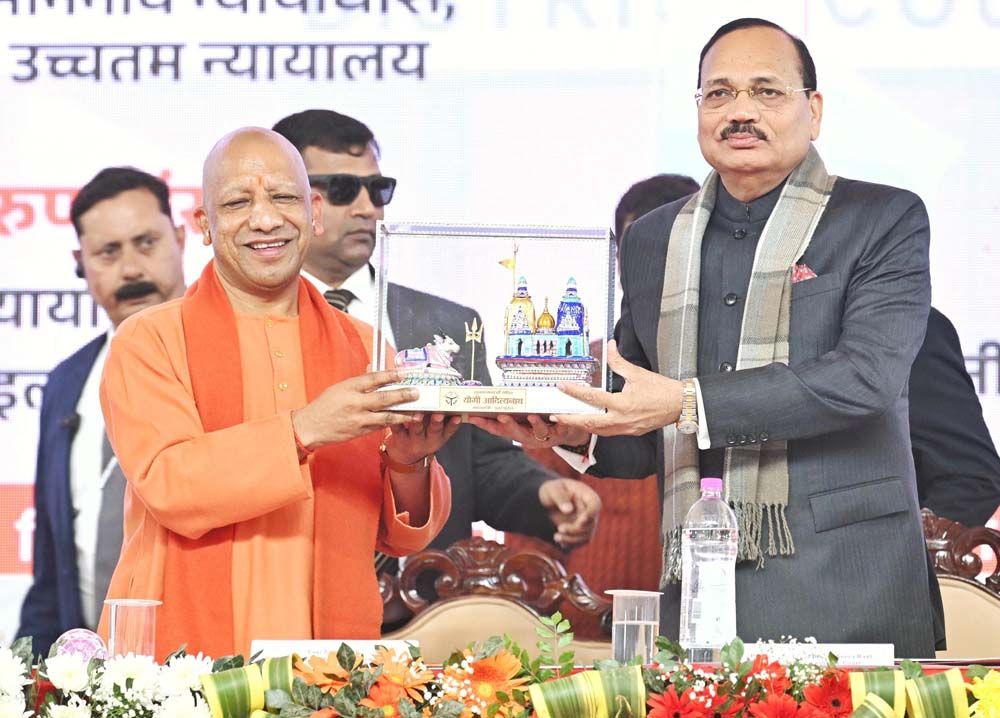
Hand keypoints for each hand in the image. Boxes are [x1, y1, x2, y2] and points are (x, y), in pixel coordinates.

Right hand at [292, 368, 421, 449]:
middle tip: (417, 392)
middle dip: (402, 395)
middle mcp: (355, 403)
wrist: (310, 427)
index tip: (404, 372)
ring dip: (404, 414)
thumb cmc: (324, 406)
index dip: (390, 375)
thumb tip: (373, 368)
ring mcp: (359, 419)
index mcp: (349, 387)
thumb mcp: (339, 387)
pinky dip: (394, 423)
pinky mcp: (361, 432)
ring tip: (418, 412)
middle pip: (383, 398)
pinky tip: (405, 421)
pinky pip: (381, 426)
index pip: (373, 378)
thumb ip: (359, 381)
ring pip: (386, 416)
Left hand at [384, 413, 461, 464]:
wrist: (405, 455)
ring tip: (419, 412)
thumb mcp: (438, 433)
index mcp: (440, 436)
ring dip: (418, 420)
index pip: (450, 429)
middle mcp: (428, 439)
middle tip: (439, 413)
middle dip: (437, 421)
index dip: (454, 423)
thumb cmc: (423, 437)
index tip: (457, 416)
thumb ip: (446, 419)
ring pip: (417, 429)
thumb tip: (452, 398)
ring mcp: (414, 439)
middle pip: (434, 429)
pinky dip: (397, 420)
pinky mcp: (399, 436)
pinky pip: (398, 427)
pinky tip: (397, 411)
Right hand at [466, 413, 588, 448]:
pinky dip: (557, 421)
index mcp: (518, 432)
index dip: (486, 425)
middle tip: (500, 416)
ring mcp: (545, 436)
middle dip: (508, 425)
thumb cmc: (543, 423)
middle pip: (516, 433)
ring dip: (534, 424)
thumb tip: (496, 395)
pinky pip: (559, 427)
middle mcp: (529, 437)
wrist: (568, 432)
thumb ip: (512, 410)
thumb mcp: (525, 417)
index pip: (499, 430)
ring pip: (538, 432)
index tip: (473, 418)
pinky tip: (554, 415)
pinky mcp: (560, 432)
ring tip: (531, 416)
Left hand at [538, 478, 600, 547]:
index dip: (591, 514)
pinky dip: (571, 544)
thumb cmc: (552, 491)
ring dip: (572, 540)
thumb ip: (560, 497)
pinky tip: (560, 542)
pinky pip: (580, 542)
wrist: (548, 501)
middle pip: (591, 524)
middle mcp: (590, 510)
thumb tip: (568, 510)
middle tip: (559, 528)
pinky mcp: (581, 532)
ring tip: (556, 537)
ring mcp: (587, 522)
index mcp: (586, 495)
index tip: (580, 521)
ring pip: (587, 536)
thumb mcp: (552, 490)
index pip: (595, 505)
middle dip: (576, 529)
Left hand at [552, 340, 682, 435]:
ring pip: (598, 431)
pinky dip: (596, 428)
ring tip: (568, 420)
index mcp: (622, 404)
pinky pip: (608, 432)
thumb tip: (610, 345)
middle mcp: (622, 420)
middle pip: (589, 422)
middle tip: (555, 416)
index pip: (592, 398)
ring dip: (582, 425)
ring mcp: (626, 428)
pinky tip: (589, 422)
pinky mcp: (631, 432)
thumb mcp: (637, 372)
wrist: (680, 405)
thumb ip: (618, 361)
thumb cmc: (661, 389)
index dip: (574, 392)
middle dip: (570, 420)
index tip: (562, 387)